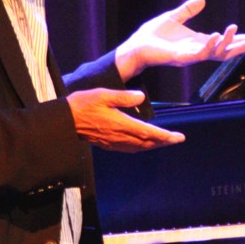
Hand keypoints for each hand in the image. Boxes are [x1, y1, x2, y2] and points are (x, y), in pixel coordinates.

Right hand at [67, 88, 184, 151]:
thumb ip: (124, 97)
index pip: (149, 132)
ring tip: (164, 141)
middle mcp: (120, 136)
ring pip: (140, 147)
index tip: (179, 137)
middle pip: (148, 142)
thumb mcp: (103, 95)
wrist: (65, 121)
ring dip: (153, 145)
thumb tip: (141, 97)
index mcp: (121, 124)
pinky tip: (143, 143)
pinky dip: (141, 147)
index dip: (166, 136)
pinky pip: (130, 148)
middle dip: (164, 141)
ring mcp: (114, 142)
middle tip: (177, 139)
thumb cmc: (83, 104)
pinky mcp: (108, 144)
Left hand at [115, 0, 244, 81]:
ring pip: (213, 53)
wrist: (135, 46)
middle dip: (238, 47)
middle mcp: (195, 51)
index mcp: (196, 43)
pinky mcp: (179, 58)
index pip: (221, 43)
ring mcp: (188, 56)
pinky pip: (198, 53)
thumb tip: (203, 0)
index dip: (236, 41)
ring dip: (226, 44)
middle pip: (223, 52)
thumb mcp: (173, 18)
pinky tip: (216, 36)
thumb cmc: (152, 36)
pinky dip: (208, 46)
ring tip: (234, 30)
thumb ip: (188, 11)